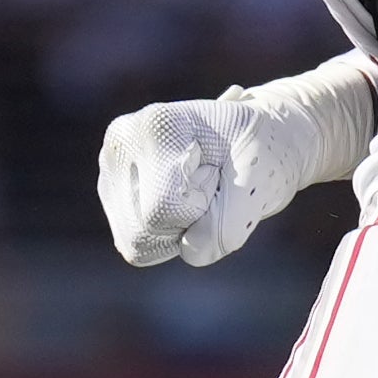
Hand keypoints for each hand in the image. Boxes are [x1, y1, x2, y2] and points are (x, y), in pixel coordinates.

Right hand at [97, 53, 377, 268]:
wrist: (262, 141)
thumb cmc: (265, 151)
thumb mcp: (262, 179)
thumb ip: (225, 223)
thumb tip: (190, 252)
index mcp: (153, 125)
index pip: (162, 208)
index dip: (203, 205)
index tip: (221, 170)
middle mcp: (121, 145)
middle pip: (143, 231)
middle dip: (190, 220)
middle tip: (214, 182)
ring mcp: (113, 172)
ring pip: (138, 245)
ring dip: (181, 229)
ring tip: (200, 189)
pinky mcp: (116, 198)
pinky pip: (141, 249)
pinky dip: (171, 234)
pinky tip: (187, 199)